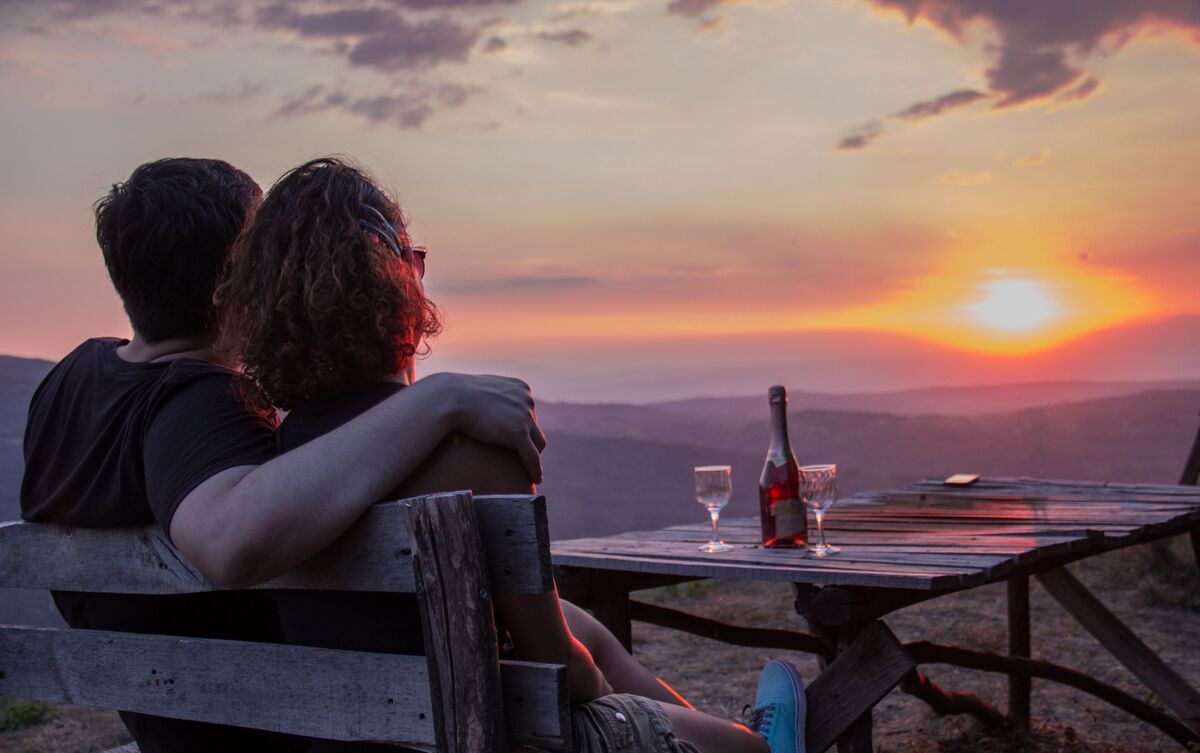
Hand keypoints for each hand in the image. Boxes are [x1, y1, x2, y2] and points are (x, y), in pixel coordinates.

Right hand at [417, 372, 546, 482]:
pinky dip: (535, 469)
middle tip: (521, 457)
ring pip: (538, 443)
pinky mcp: (518, 433)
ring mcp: (525, 416)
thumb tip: (487, 408)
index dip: (524, 428)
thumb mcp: (481, 392)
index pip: (528, 412)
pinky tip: (535, 479)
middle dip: (529, 441)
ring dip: (534, 457)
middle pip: (534, 427)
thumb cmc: (458, 396)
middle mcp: (527, 400)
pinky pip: (532, 457)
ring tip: (531, 471)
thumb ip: (491, 399)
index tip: (518, 441)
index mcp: (520, 388)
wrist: (450, 398)